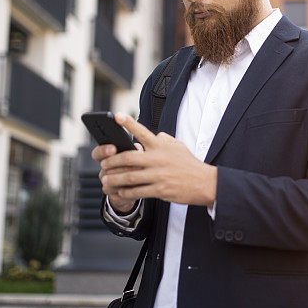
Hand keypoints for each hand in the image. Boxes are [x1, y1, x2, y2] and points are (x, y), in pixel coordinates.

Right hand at [91, 141, 144, 213]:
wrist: (136, 188)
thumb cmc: (135, 167)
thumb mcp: (136, 157)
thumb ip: (134, 150)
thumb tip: (136, 147)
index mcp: (107, 159)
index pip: (97, 154)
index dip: (103, 151)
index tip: (113, 149)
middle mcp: (104, 172)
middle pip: (107, 169)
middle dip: (124, 167)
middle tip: (138, 166)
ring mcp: (107, 185)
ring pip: (112, 183)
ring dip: (127, 180)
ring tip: (141, 177)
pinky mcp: (113, 197)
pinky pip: (118, 195)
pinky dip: (129, 192)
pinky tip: (139, 188)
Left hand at [99, 112, 216, 206]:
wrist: (204, 183)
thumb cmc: (189, 163)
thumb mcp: (178, 146)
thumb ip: (164, 139)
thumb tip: (154, 134)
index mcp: (161, 146)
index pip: (142, 131)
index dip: (128, 123)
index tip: (116, 116)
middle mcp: (158, 159)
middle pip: (128, 158)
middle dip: (112, 161)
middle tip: (103, 164)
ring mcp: (158, 175)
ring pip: (130, 177)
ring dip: (115, 179)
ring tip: (106, 180)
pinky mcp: (160, 190)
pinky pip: (138, 191)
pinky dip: (126, 192)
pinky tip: (120, 191)